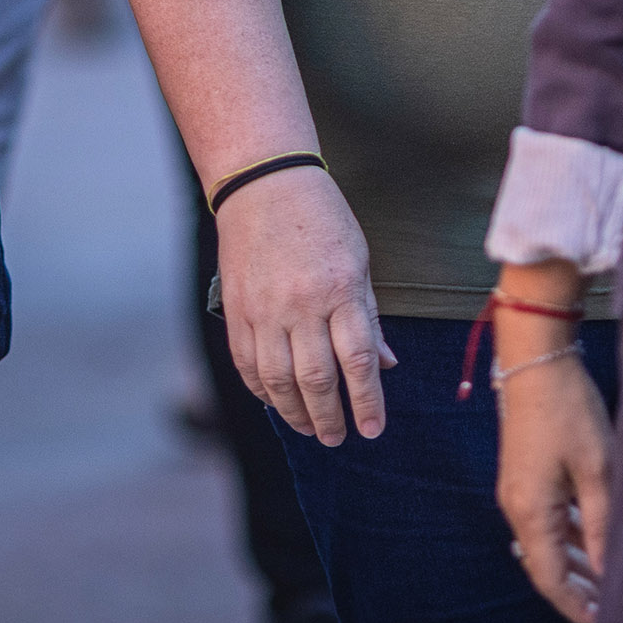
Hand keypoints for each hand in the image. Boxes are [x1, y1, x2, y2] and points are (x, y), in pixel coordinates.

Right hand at [212, 165, 393, 444]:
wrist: (263, 184)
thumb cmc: (321, 219)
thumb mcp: (358, 260)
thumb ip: (369, 315)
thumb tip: (385, 364)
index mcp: (340, 288)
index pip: (358, 359)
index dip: (367, 401)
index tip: (373, 429)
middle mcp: (301, 302)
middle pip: (317, 378)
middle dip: (330, 417)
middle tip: (338, 438)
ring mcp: (264, 308)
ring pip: (278, 379)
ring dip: (295, 412)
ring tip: (310, 428)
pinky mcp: (237, 309)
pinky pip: (247, 363)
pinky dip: (261, 390)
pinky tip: (276, 402)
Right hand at [495, 347, 609, 622]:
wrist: (536, 361)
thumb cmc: (569, 410)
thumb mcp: (598, 470)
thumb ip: (602, 525)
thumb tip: (608, 570)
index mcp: (531, 511)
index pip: (550, 579)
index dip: (576, 606)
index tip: (604, 621)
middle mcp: (516, 507)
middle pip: (544, 566)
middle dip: (576, 590)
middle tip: (610, 607)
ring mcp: (517, 491)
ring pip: (545, 544)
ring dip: (574, 564)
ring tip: (607, 580)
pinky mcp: (523, 477)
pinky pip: (544, 521)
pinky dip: (567, 537)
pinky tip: (593, 540)